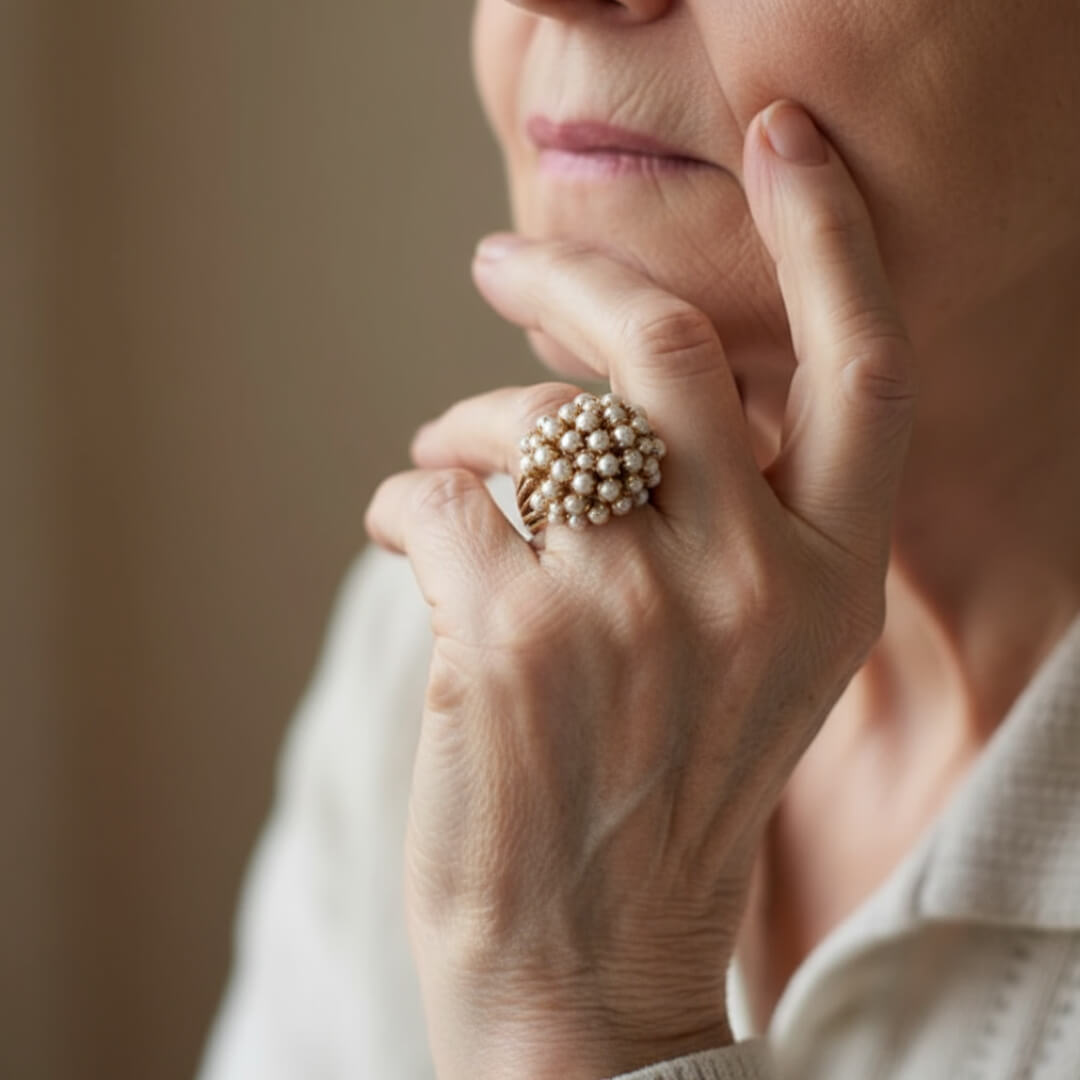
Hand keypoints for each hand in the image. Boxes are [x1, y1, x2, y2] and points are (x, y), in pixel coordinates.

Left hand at [364, 102, 915, 1079]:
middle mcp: (752, 580)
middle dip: (570, 275)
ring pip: (524, 422)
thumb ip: (732, 525)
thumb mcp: (751, 664)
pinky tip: (403, 539)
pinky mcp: (510, 636)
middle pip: (660, 346)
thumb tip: (629, 397)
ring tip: (437, 471)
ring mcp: (632, 605)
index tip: (782, 146)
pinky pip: (433, 497)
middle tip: (501, 259)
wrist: (588, 974)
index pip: (862, 368)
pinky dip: (401, 502)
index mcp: (830, 583)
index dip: (828, 238)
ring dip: (460, 430)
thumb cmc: (656, 805)